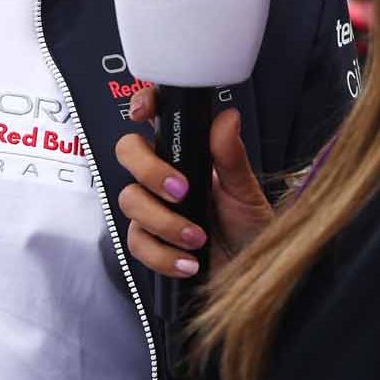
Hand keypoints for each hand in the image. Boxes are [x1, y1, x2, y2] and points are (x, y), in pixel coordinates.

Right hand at [116, 85, 274, 278]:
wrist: (252, 274)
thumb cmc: (250, 228)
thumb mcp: (245, 191)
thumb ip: (231, 156)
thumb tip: (228, 117)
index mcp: (186, 155)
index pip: (156, 120)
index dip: (142, 106)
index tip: (142, 113)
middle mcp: (164, 177)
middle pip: (127, 153)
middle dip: (149, 171)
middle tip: (181, 192)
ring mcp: (153, 209)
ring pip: (130, 200)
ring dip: (164, 222)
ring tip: (197, 238)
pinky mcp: (151, 242)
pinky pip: (138, 242)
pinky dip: (164, 255)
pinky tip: (189, 262)